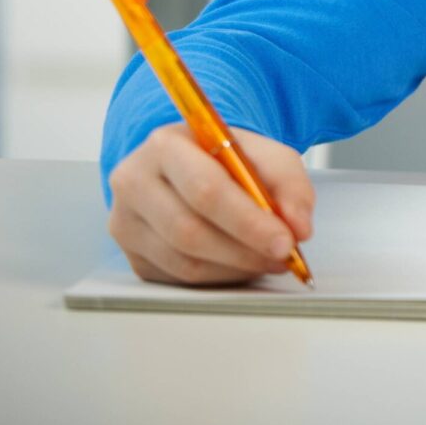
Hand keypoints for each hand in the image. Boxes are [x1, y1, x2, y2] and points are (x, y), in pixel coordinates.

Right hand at [106, 123, 313, 286]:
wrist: (191, 163)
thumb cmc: (226, 158)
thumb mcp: (266, 155)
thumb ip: (290, 185)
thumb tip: (299, 227)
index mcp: (165, 146)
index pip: (205, 190)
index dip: (248, 221)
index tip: (286, 241)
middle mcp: (134, 183)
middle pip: (189, 230)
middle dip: (245, 250)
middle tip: (283, 256)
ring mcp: (126, 223)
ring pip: (184, 261)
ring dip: (235, 267)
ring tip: (270, 259)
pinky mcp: (133, 255)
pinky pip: (178, 278)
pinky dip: (219, 277)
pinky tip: (242, 264)